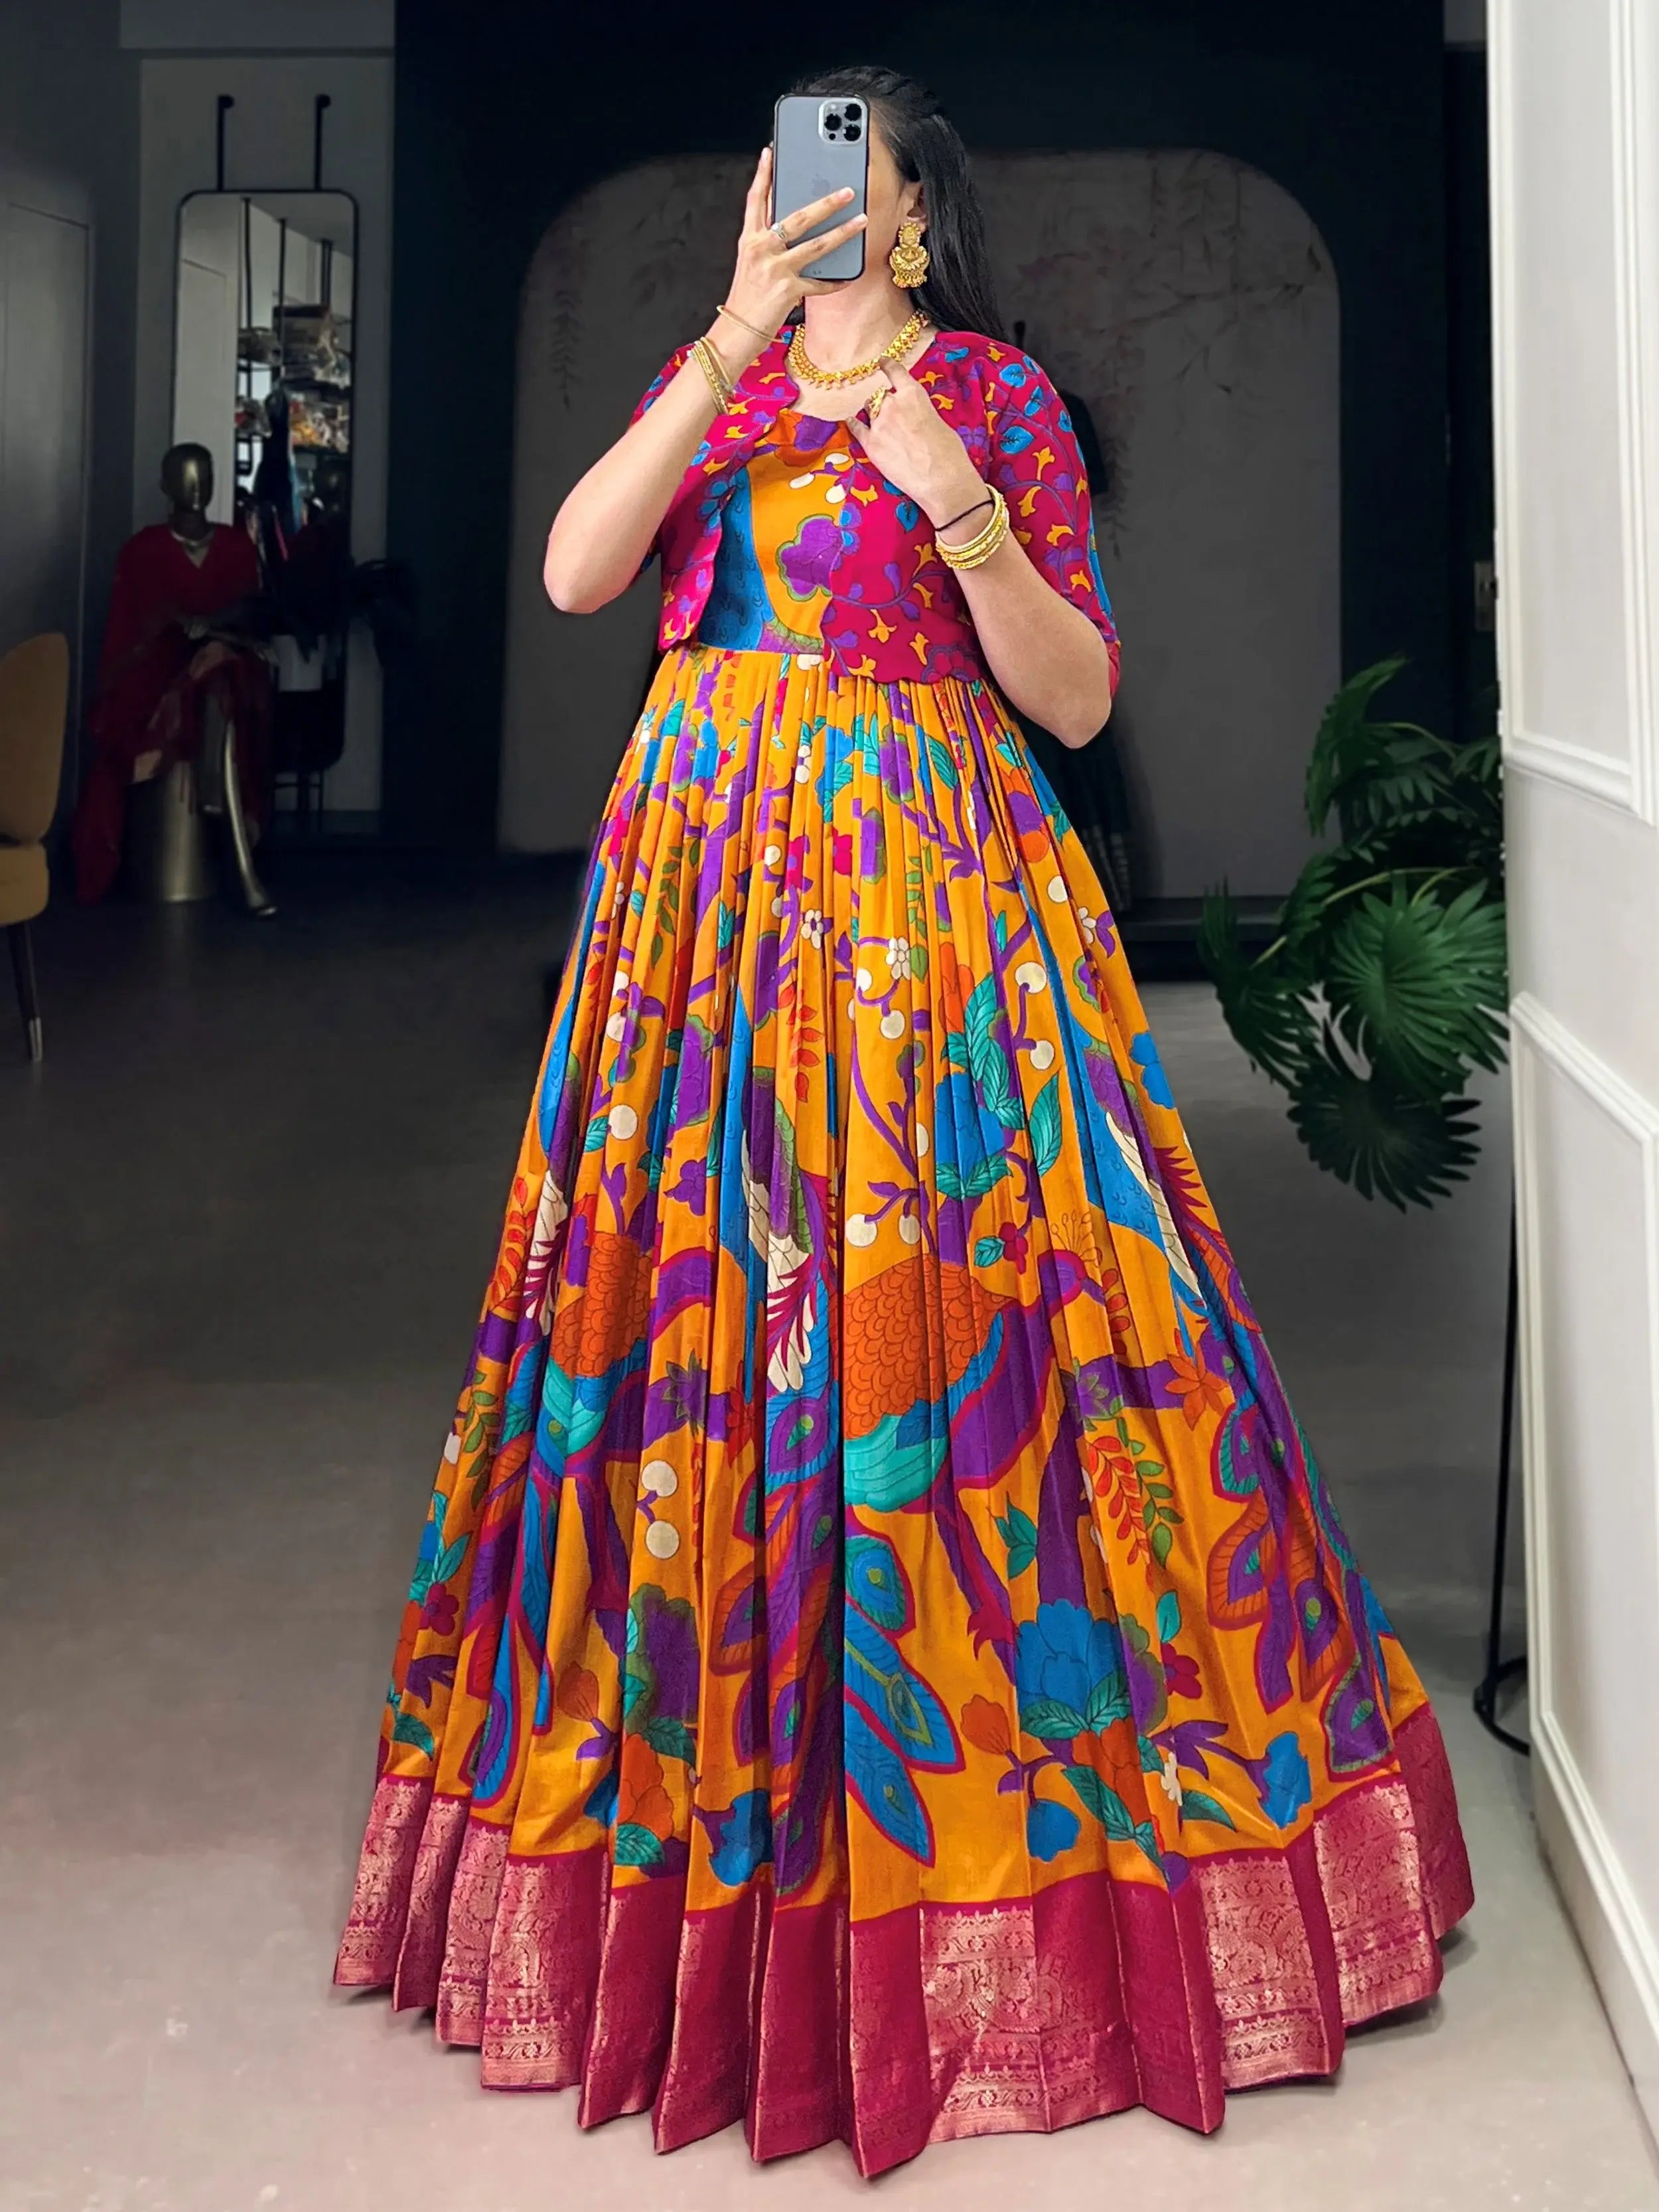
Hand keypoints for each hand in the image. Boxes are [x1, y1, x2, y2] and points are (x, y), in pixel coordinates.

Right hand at [717, 148, 868, 360]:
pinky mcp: (788, 291)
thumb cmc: (746, 299)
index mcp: (750, 240)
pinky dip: (836, 281)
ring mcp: (775, 269)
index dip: (763, 174)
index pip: (756, 200)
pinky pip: (820, 284)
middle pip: (798, 217)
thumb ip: (769, 242)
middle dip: (826, 202)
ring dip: (842, 232)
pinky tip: (852, 274)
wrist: (736, 332)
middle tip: (848, 189)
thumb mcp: (751, 264)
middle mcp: (761, 249)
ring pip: (816, 245)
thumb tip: (795, 226)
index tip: (771, 152)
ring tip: (861, 220)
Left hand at [848, 362, 985, 524]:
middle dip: (885, 403)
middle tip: (893, 416)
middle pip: (881, 396)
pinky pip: (856, 428)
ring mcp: (879, 424)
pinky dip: (854, 424)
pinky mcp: (870, 445)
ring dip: (874, 414)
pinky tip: (851, 421)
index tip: (882, 362)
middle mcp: (892, 404)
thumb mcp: (938, 421)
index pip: (895, 372)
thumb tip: (912, 416)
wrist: (942, 481)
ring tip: (880, 424)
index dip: (887, 365)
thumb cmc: (949, 454)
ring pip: (869, 410)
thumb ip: (919, 412)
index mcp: (913, 394)